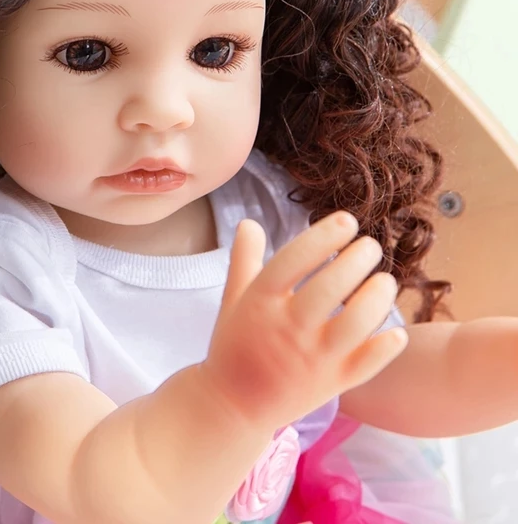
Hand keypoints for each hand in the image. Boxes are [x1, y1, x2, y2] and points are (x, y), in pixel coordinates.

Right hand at [201, 212, 407, 429]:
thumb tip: (250, 222)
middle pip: (329, 288)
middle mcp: (288, 329)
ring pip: (355, 325)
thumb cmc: (233, 346)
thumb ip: (243, 259)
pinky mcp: (333, 384)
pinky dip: (387, 347)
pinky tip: (396, 330)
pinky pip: (368, 365)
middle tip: (370, 246)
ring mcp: (313, 359)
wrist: (233, 406)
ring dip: (376, 298)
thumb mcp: (232, 299)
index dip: (322, 237)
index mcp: (260, 302)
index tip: (346, 221)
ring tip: (384, 280)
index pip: (293, 260)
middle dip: (356, 260)